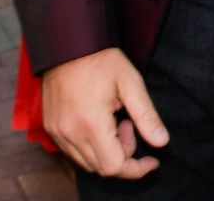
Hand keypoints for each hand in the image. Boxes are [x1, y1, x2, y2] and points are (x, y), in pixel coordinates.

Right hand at [40, 48, 167, 178]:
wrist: (68, 44)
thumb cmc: (102, 60)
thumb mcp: (131, 83)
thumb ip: (146, 115)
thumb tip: (162, 142)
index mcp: (91, 123)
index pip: (114, 167)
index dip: (136, 168)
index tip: (152, 158)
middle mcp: (69, 133)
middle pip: (101, 168)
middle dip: (123, 155)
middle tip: (129, 124)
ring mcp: (57, 132)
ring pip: (87, 163)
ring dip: (107, 151)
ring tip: (115, 120)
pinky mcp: (51, 128)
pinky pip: (73, 152)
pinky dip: (91, 147)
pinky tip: (99, 122)